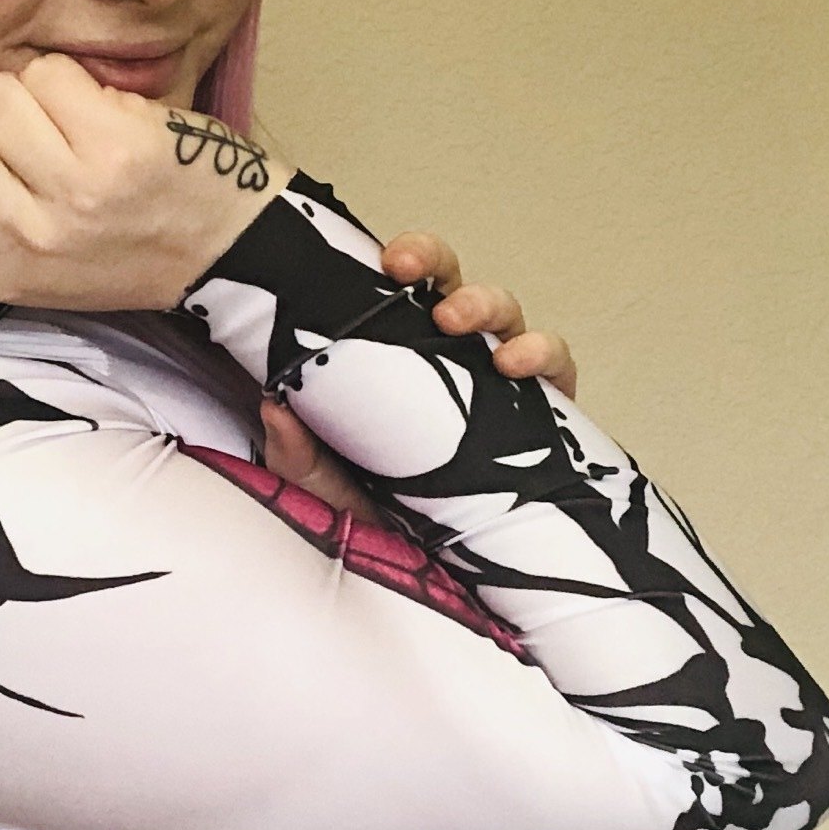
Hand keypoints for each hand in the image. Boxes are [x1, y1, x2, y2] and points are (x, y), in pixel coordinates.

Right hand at [0, 53, 296, 312]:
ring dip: (21, 97)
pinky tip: (100, 118)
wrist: (228, 250)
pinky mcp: (109, 144)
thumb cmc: (123, 247)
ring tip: (68, 134)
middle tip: (10, 146)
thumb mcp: (32, 264)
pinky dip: (69, 81)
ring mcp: (66, 192)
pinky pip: (45, 74)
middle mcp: (22, 240)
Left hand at [259, 229, 577, 520]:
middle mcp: (452, 357)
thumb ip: (293, 449)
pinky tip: (518, 365)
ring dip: (486, 303)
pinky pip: (556, 368)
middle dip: (437, 264)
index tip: (384, 260)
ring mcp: (498, 381)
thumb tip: (273, 404)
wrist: (425, 569)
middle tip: (409, 278)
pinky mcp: (545, 412)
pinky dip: (543, 354)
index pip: (401, 289)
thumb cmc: (372, 510)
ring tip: (458, 321)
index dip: (403, 259)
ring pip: (504, 314)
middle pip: (452, 283)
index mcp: (398, 355)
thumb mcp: (318, 482)